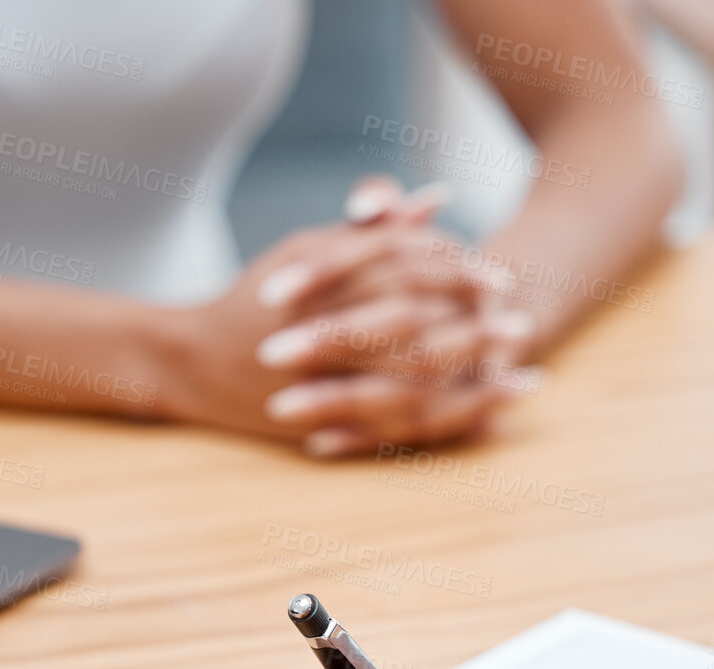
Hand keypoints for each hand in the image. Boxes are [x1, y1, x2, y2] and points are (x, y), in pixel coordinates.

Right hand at [169, 216, 526, 453]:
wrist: (193, 364)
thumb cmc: (259, 299)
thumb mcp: (310, 251)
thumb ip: (375, 230)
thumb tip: (439, 199)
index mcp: (317, 276)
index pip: (399, 265)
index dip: (453, 270)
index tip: (494, 276)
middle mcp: (318, 325)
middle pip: (412, 320)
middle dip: (470, 322)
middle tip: (519, 321)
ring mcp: (320, 378)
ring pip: (409, 376)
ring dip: (472, 375)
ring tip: (520, 372)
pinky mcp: (325, 420)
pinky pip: (399, 425)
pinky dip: (449, 422)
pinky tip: (490, 419)